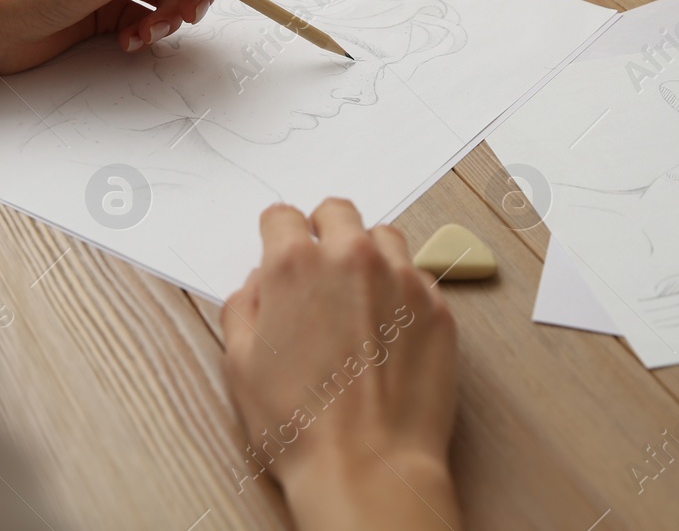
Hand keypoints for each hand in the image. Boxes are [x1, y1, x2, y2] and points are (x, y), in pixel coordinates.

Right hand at [222, 199, 460, 530]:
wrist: (368, 467)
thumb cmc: (302, 425)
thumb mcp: (241, 365)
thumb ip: (244, 307)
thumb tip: (260, 284)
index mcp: (296, 265)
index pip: (282, 216)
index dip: (276, 236)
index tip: (281, 251)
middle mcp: (352, 258)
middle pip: (338, 212)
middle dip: (324, 231)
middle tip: (320, 271)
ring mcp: (402, 279)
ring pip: (384, 238)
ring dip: (367, 256)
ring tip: (358, 301)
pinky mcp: (437, 308)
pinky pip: (417, 279)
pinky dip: (401, 293)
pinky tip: (389, 333)